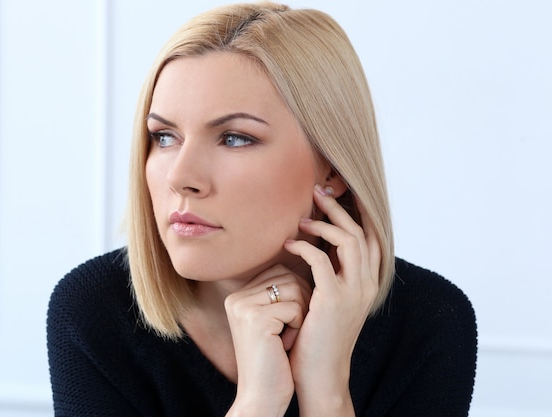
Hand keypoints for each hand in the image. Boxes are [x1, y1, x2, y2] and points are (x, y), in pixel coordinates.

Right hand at [224, 265, 310, 416]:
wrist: (262, 398)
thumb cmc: (275, 361)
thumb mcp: (275, 322)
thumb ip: (281, 293)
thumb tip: (310, 265)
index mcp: (239, 296)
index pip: (281, 272)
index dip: (296, 298)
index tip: (285, 326)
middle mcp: (236, 298)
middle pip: (289, 277)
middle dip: (300, 305)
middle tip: (286, 334)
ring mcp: (243, 306)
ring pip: (295, 288)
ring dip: (300, 317)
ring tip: (284, 339)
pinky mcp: (255, 318)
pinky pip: (295, 307)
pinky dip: (297, 328)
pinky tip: (283, 346)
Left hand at [283, 185, 380, 414]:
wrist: (320, 378)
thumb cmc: (318, 339)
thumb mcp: (330, 303)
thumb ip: (331, 277)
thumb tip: (317, 249)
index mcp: (368, 285)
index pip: (372, 239)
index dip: (358, 213)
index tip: (339, 193)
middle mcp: (367, 286)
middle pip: (362, 232)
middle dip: (340, 207)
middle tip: (318, 191)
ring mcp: (353, 293)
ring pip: (348, 241)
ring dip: (324, 222)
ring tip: (301, 216)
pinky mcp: (333, 301)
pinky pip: (321, 261)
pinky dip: (305, 246)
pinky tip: (290, 244)